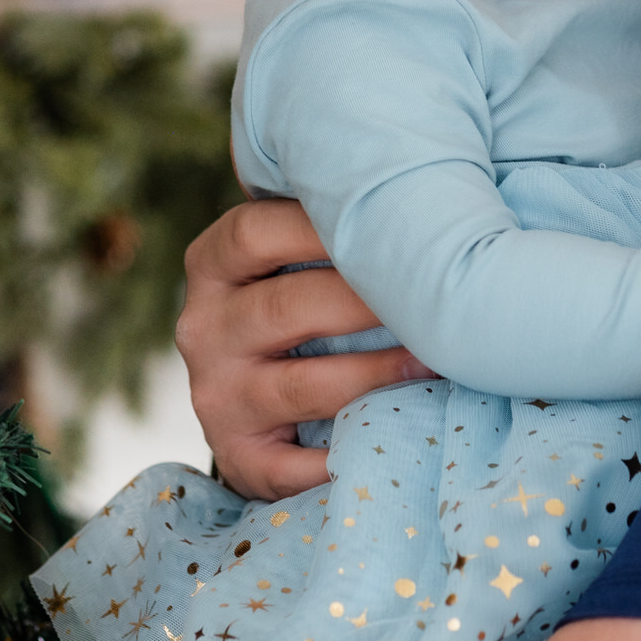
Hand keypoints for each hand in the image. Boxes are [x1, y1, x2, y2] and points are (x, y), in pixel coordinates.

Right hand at [175, 199, 430, 501]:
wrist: (269, 404)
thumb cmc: (313, 302)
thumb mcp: (307, 252)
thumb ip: (342, 212)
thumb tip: (433, 172)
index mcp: (215, 263)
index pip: (255, 232)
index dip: (323, 225)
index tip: (399, 217)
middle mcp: (204, 327)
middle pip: (286, 306)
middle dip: (368, 300)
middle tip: (437, 292)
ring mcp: (217, 395)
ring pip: (299, 385)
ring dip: (375, 374)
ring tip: (437, 360)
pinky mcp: (240, 457)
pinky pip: (290, 467)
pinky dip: (344, 457)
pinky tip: (398, 438)